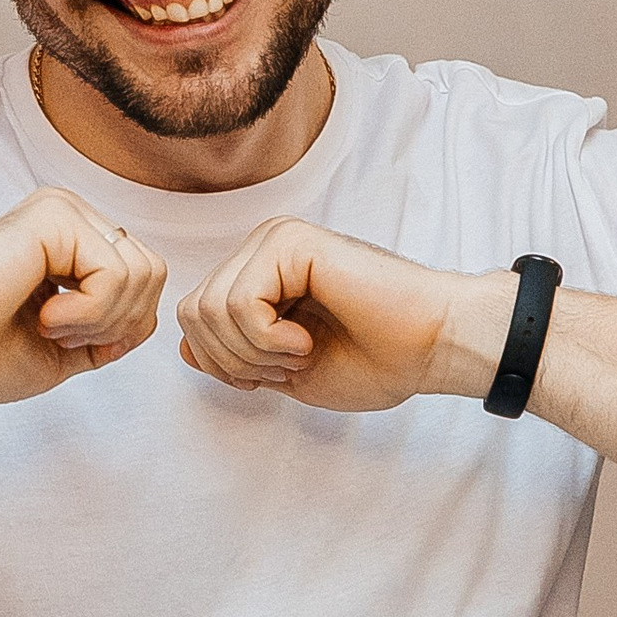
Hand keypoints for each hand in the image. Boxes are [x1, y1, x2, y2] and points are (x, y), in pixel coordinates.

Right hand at [0, 188, 167, 405]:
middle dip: (117, 324)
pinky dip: (86, 314)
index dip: (121, 327)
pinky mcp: (52, 216)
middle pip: (153, 273)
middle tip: (59, 335)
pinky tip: (43, 317)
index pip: (146, 278)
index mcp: (74, 242)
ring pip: (141, 272)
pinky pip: (114, 273)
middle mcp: (71, 217)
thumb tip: (148, 319)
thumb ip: (112, 331)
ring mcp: (62, 211)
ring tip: (48, 326)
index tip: (65, 341)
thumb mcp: (67, 350)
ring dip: (100, 320)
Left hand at [177, 219, 516, 410]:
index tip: (275, 375)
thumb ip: (236, 356)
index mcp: (259, 275)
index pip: (194, 319)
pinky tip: (307, 340)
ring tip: (302, 352)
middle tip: (291, 364)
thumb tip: (184, 347)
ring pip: (209, 309)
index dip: (224, 364)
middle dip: (235, 361)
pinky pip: (239, 303)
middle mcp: (261, 250)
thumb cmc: (375, 360)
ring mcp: (274, 241)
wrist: (432, 347)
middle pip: (192, 314)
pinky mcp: (289, 242)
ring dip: (255, 353)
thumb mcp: (285, 370)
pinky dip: (268, 339)